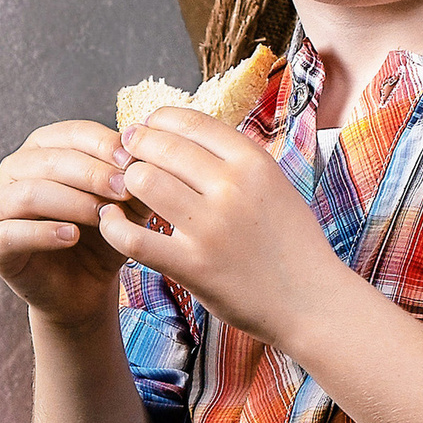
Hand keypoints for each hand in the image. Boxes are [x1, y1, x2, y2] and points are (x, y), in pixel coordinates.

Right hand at [0, 118, 132, 326]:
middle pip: (50, 159)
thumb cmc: (103, 237)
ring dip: (71, 201)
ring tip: (103, 216)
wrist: (84, 287)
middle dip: (91, 173)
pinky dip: (43, 233)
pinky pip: (12, 232)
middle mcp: (15, 169)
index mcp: (44, 148)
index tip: (132, 162)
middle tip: (124, 190)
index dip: (103, 144)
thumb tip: (142, 157)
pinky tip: (72, 237)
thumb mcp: (126, 206)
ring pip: (29, 193)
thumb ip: (134, 181)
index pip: (72, 133)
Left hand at [101, 105, 344, 344]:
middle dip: (136, 146)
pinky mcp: (192, 266)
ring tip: (123, 189)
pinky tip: (111, 220)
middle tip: (126, 155)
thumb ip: (238, 161)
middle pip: (161, 147)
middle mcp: (232, 188)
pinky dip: (113, 225)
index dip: (158, 120)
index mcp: (254, 163)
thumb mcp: (276, 187)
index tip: (146, 127)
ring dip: (125, 182)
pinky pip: (133, 237)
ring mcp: (210, 227)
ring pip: (143, 182)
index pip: (191, 122)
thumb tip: (192, 135)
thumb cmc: (292, 245)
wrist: (311, 301)